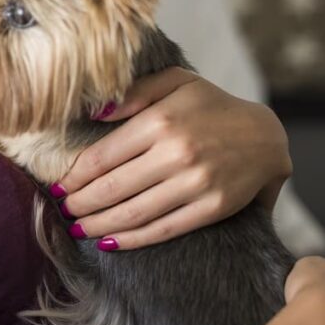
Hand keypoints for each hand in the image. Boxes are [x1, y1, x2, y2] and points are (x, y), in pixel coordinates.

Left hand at [53, 67, 291, 249]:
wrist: (267, 136)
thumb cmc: (211, 106)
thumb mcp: (175, 82)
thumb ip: (134, 92)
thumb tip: (94, 111)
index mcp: (160, 121)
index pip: (102, 156)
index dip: (74, 176)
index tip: (58, 186)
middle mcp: (176, 153)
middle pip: (112, 187)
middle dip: (80, 204)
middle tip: (62, 211)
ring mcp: (195, 184)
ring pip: (133, 212)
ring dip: (98, 225)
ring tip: (77, 228)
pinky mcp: (211, 208)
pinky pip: (162, 229)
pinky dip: (131, 239)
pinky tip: (109, 242)